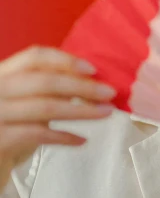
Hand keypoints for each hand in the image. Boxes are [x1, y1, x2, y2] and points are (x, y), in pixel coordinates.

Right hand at [0, 46, 115, 190]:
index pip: (34, 57)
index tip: (93, 69)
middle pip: (45, 81)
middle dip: (82, 87)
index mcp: (2, 74)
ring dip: (81, 110)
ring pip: (45, 107)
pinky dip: (64, 136)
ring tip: (105, 113)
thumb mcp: (26, 104)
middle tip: (110, 93)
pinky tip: (81, 140)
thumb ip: (48, 91)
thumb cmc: (9, 131)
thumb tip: (91, 84)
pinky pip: (39, 134)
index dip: (65, 61)